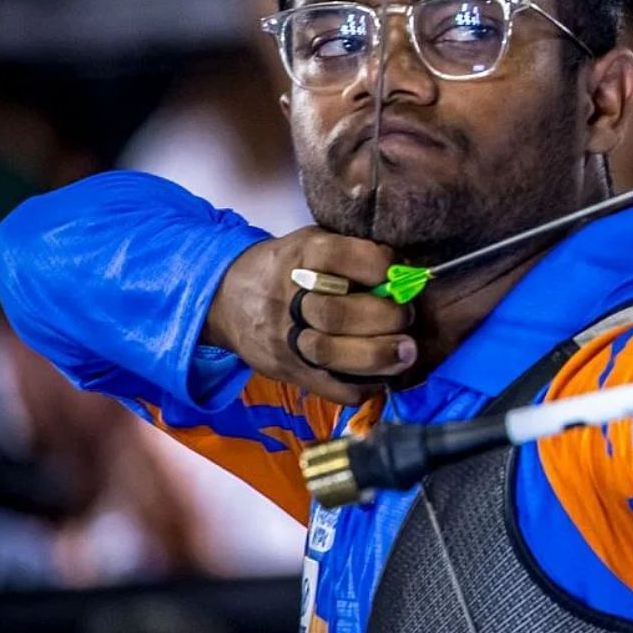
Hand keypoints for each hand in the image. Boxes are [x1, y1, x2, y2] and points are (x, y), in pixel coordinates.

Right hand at [203, 228, 416, 405]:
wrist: (225, 298)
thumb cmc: (287, 268)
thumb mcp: (312, 244)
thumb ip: (354, 254)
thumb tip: (407, 274)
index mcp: (299, 256)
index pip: (341, 257)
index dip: (379, 267)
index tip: (399, 276)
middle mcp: (286, 297)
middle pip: (336, 313)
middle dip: (384, 318)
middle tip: (407, 318)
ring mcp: (283, 338)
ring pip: (330, 353)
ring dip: (378, 357)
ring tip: (405, 352)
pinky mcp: (287, 370)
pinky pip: (330, 388)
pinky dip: (362, 385)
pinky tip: (380, 375)